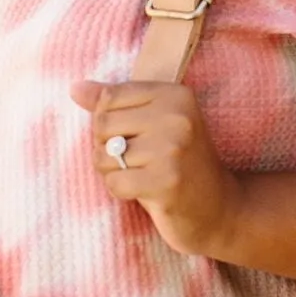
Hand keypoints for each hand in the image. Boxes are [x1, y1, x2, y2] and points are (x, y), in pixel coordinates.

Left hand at [76, 80, 244, 257]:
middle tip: (136, 162)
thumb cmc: (179, 164)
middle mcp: (176, 117)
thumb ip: (115, 103)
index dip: (108, 123)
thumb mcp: (154, 124)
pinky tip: (143, 192)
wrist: (220, 208)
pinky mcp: (166, 182)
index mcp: (175, 95)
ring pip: (104, 155)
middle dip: (107, 148)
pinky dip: (120, 191)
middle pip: (102, 125)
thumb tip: (75, 88)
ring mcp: (172, 150)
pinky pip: (114, 182)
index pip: (109, 97)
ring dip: (113, 172)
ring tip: (140, 176)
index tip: (134, 138)